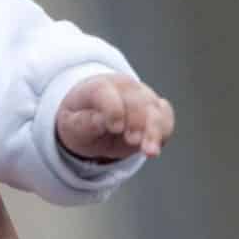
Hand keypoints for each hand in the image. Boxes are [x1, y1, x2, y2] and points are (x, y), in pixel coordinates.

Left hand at [55, 74, 174, 160]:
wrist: (92, 117)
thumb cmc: (79, 120)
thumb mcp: (71, 124)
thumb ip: (84, 122)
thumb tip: (101, 120)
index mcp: (97, 86)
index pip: (105, 90)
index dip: (113, 108)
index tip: (114, 127)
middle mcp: (123, 87)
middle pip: (136, 100)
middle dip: (137, 121)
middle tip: (132, 141)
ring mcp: (142, 96)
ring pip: (155, 109)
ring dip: (155, 131)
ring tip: (150, 152)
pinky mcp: (156, 110)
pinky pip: (166, 117)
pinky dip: (163, 132)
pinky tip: (154, 148)